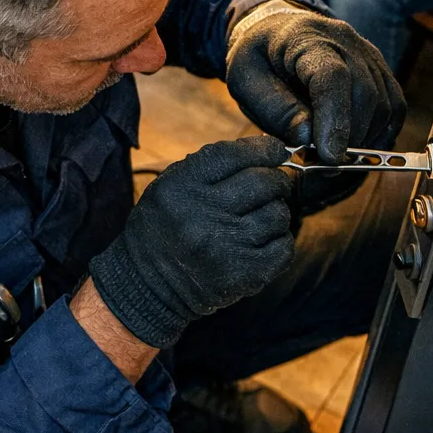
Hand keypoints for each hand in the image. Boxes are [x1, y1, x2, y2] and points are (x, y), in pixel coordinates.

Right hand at [88, 136, 294, 347]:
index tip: (276, 150)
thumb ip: (210, 166)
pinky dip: (279, 240)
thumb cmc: (164, 227)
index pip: (234, 155)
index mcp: (182, 187)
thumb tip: (265, 148)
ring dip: (276, 212)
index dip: (264, 149)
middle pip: (264, 182)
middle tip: (275, 185)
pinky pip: (284, 248)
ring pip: (278, 214)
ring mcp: (226, 246)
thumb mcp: (169, 186)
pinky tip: (264, 241)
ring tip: (262, 217)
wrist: (148, 284)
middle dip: (277, 180)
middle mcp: (203, 214)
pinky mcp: (245, 274)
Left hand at [226, 6, 405, 162]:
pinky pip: (393, 107)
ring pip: (384, 104)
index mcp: (306, 37)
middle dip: (348, 138)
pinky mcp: (379, 71)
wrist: (276, 33)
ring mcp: (368, 55)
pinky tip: (354, 150)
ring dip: (363, 141)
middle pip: (364, 93)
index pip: (332, 76)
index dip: (334, 119)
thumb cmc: (258, 58)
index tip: (328, 155)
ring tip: (333, 160)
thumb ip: (275, 108)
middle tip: (324, 167)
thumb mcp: (246, 80)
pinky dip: (378, 135)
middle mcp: (346, 41)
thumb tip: (308, 138)